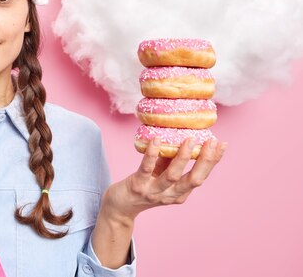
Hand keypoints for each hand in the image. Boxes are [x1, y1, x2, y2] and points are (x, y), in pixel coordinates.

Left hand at [104, 137, 226, 222]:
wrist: (119, 207)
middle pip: (194, 180)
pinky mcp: (137, 186)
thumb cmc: (143, 185)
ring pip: (173, 176)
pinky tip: (157, 140)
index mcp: (179, 193)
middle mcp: (169, 195)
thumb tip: (181, 135)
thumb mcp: (161, 173)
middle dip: (206, 161)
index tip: (222, 144)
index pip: (201, 177)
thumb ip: (171, 160)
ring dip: (183, 158)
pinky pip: (146, 169)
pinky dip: (152, 154)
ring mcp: (153, 192)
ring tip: (189, 140)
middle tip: (213, 142)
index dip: (212, 161)